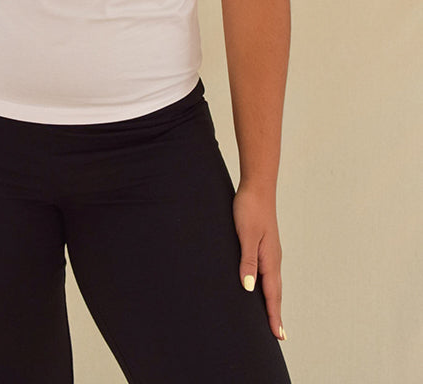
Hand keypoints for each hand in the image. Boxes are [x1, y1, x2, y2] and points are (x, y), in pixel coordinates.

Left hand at [232, 185, 284, 340]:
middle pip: (276, 292)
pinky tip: (262, 286)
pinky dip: (268, 286)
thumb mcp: (245, 235)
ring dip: (273, 301)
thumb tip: (248, 289)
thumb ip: (247, 261)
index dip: (274, 315)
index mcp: (270, 259)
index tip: (278, 336)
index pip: (272, 294)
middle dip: (276, 313)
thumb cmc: (249, 209)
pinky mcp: (265, 245)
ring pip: (273, 283)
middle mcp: (274, 258)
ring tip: (272, 317)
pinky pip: (269, 272)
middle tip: (279, 335)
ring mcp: (271, 252)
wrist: (257, 187)